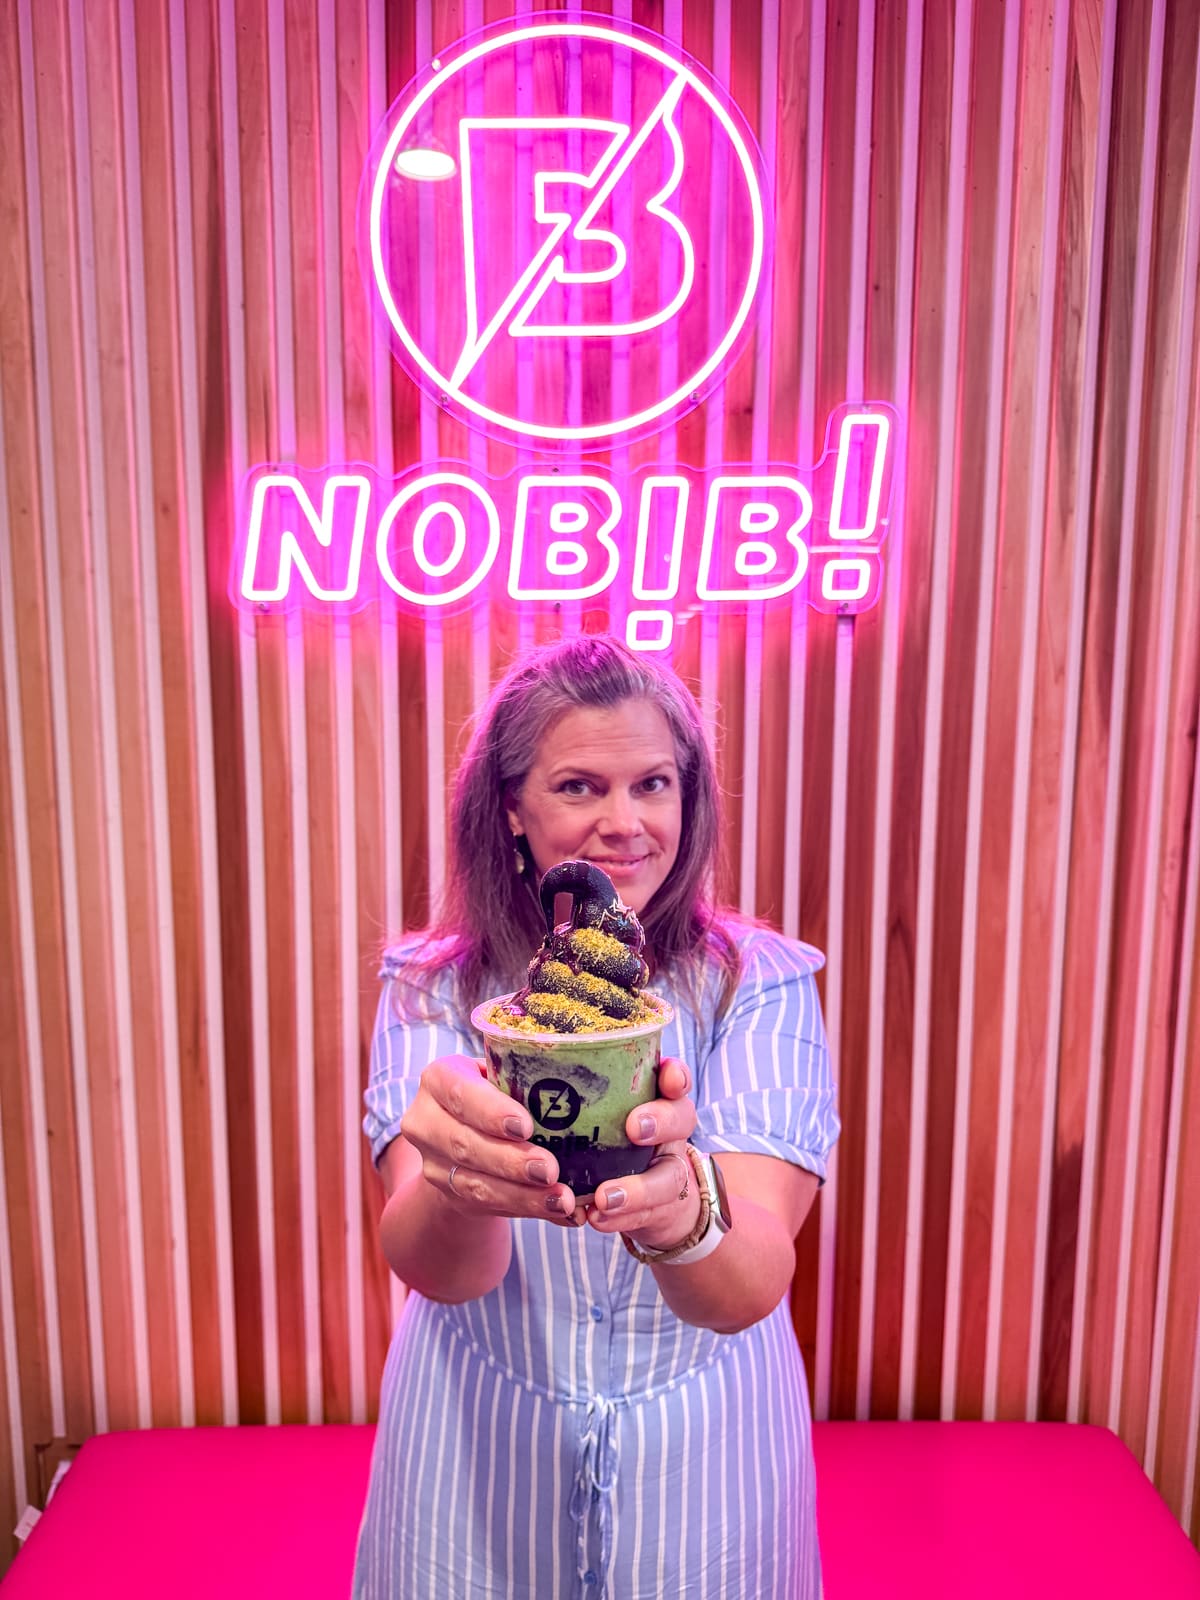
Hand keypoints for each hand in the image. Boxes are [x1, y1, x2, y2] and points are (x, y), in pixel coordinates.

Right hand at [399, 1055, 578, 1223]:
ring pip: (476, 1184)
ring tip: (562, 1200)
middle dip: (511, 1161)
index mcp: (439, 1079)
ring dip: (522, 1196)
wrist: (461, 1131)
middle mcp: (425, 1121)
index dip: (490, 1111)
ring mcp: (433, 1163)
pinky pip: (488, 1206)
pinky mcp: (449, 1195)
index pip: (459, 1093)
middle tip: (550, 1170)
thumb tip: (586, 1094)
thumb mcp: (502, 1075)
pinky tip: (559, 1211)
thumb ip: (529, 1079)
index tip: (526, 1126)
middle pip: (465, 1145)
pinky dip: (527, 1209)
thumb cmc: (496, 1091)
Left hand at [583, 1057, 702, 1248]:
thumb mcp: (596, 1114)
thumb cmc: (609, 1143)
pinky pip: (646, 1214)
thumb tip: (517, 1069)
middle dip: (661, 1121)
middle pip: (682, 1117)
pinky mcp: (662, 1209)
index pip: (674, 1078)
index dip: (675, 1075)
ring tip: (604, 1198)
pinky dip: (620, 1218)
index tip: (667, 1078)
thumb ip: (574, 1098)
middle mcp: (669, 1132)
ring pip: (669, 1176)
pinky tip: (596, 1218)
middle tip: (634, 1128)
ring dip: (636, 1188)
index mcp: (656, 1100)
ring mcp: (669, 1171)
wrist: (651, 1202)